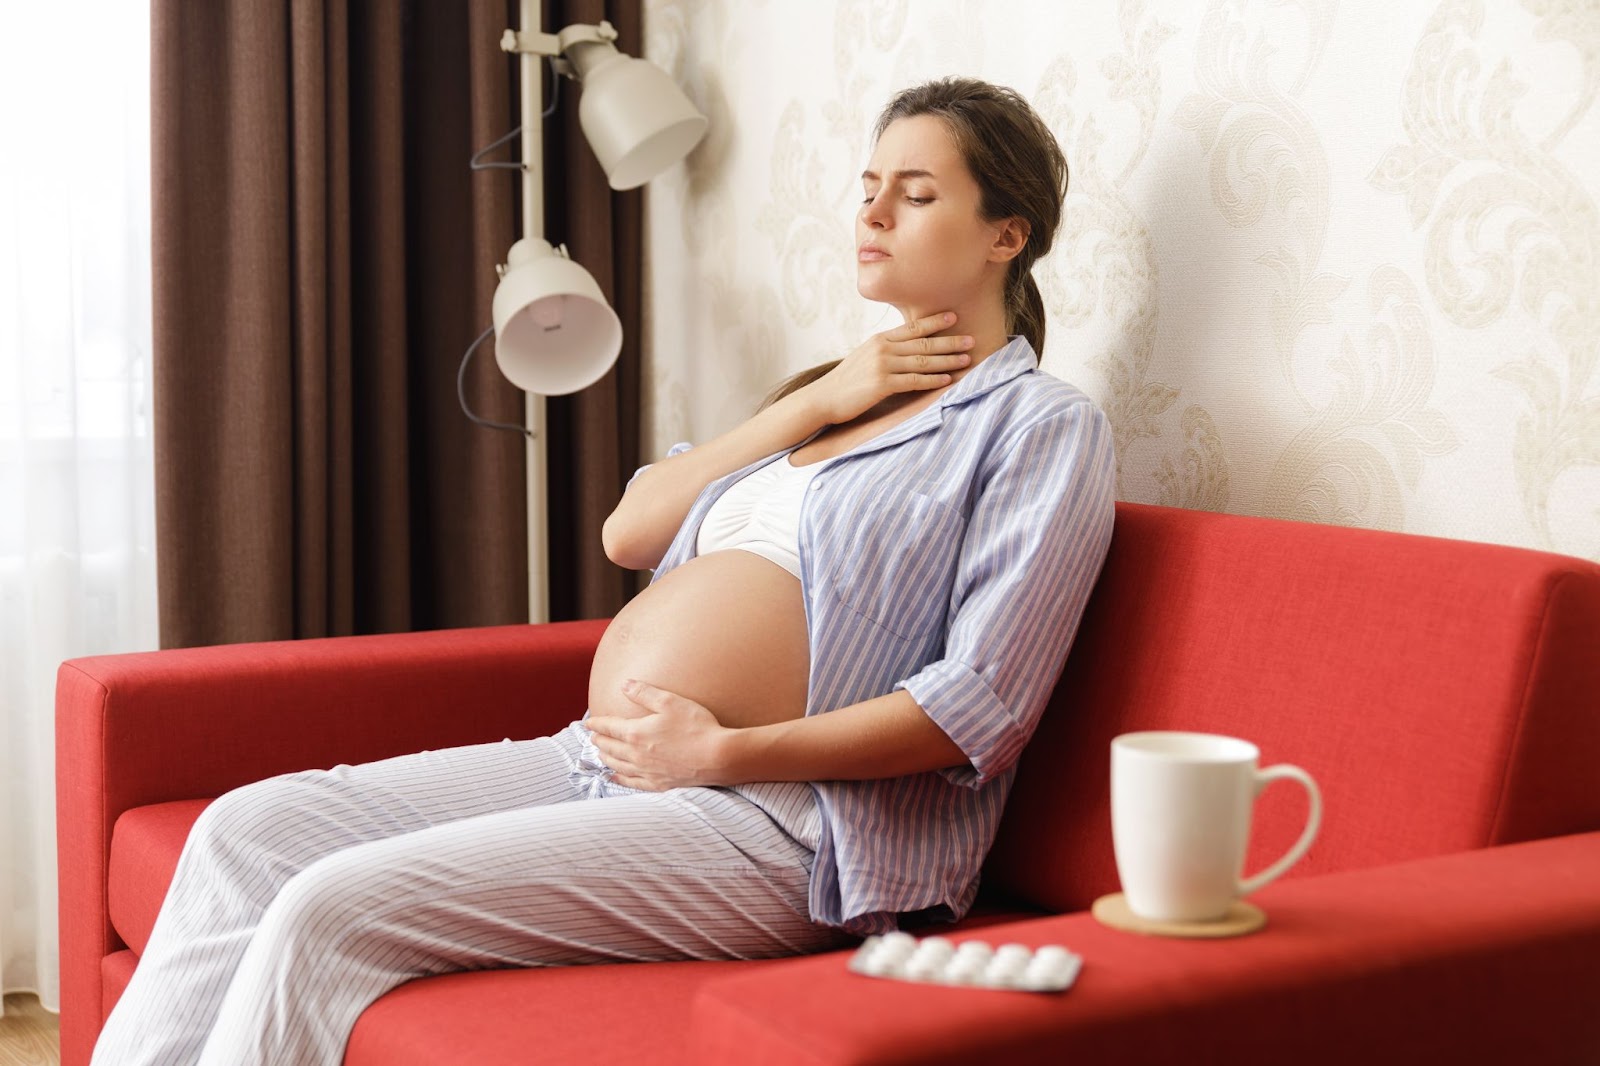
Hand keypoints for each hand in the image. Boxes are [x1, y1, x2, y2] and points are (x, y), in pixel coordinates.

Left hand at [584, 680, 731, 790]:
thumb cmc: (696, 726)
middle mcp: (636, 755)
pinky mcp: (658, 784)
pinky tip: (613, 778)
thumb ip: (644, 693)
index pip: (610, 727)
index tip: (589, 723)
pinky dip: (618, 780)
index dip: (597, 724)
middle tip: (593, 736)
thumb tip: (624, 685)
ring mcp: (646, 771)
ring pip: (617, 765)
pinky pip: (631, 783)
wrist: (718, 757)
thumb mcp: (670, 702)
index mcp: (636, 733)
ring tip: (600, 754)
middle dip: (599, 741)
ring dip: (605, 758)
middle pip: (610, 747)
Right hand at [805, 312, 973, 424]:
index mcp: (879, 340)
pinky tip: (947, 380)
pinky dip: (932, 380)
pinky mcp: (881, 385)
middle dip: (949, 341)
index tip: (954, 317)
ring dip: (947, 360)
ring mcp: (882, 366)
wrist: (822, 398)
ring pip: (922, 361)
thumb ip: (885, 350)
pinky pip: (913, 381)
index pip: (912, 328)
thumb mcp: (864, 357)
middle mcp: (882, 348)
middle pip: (923, 343)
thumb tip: (905, 348)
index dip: (935, 322)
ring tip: (966, 359)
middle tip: (971, 339)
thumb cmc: (845, 382)